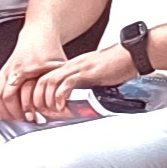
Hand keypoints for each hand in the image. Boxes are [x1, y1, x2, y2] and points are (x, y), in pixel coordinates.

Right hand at [0, 38, 70, 122]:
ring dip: (0, 110)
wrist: (39, 34)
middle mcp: (10, 71)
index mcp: (22, 70)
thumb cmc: (49, 49)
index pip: (10, 95)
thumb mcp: (58, 66)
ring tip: (13, 118)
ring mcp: (4, 72)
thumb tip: (64, 98)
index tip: (29, 117)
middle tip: (22, 120)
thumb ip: (60, 82)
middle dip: (9, 113)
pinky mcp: (2, 74)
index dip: (17, 109)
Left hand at [11, 43, 136, 121]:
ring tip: (49, 111)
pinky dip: (60, 96)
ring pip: (49, 81)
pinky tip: (61, 106)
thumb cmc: (116, 66)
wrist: (131, 54)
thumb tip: (76, 101)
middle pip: (41, 80)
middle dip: (35, 99)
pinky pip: (67, 83)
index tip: (37, 109)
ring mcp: (77, 68)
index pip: (44, 79)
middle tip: (38, 113)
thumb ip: (82, 85)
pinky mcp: (87, 72)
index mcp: (70, 67)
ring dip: (45, 99)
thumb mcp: (93, 76)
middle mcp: (70, 66)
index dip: (36, 95)